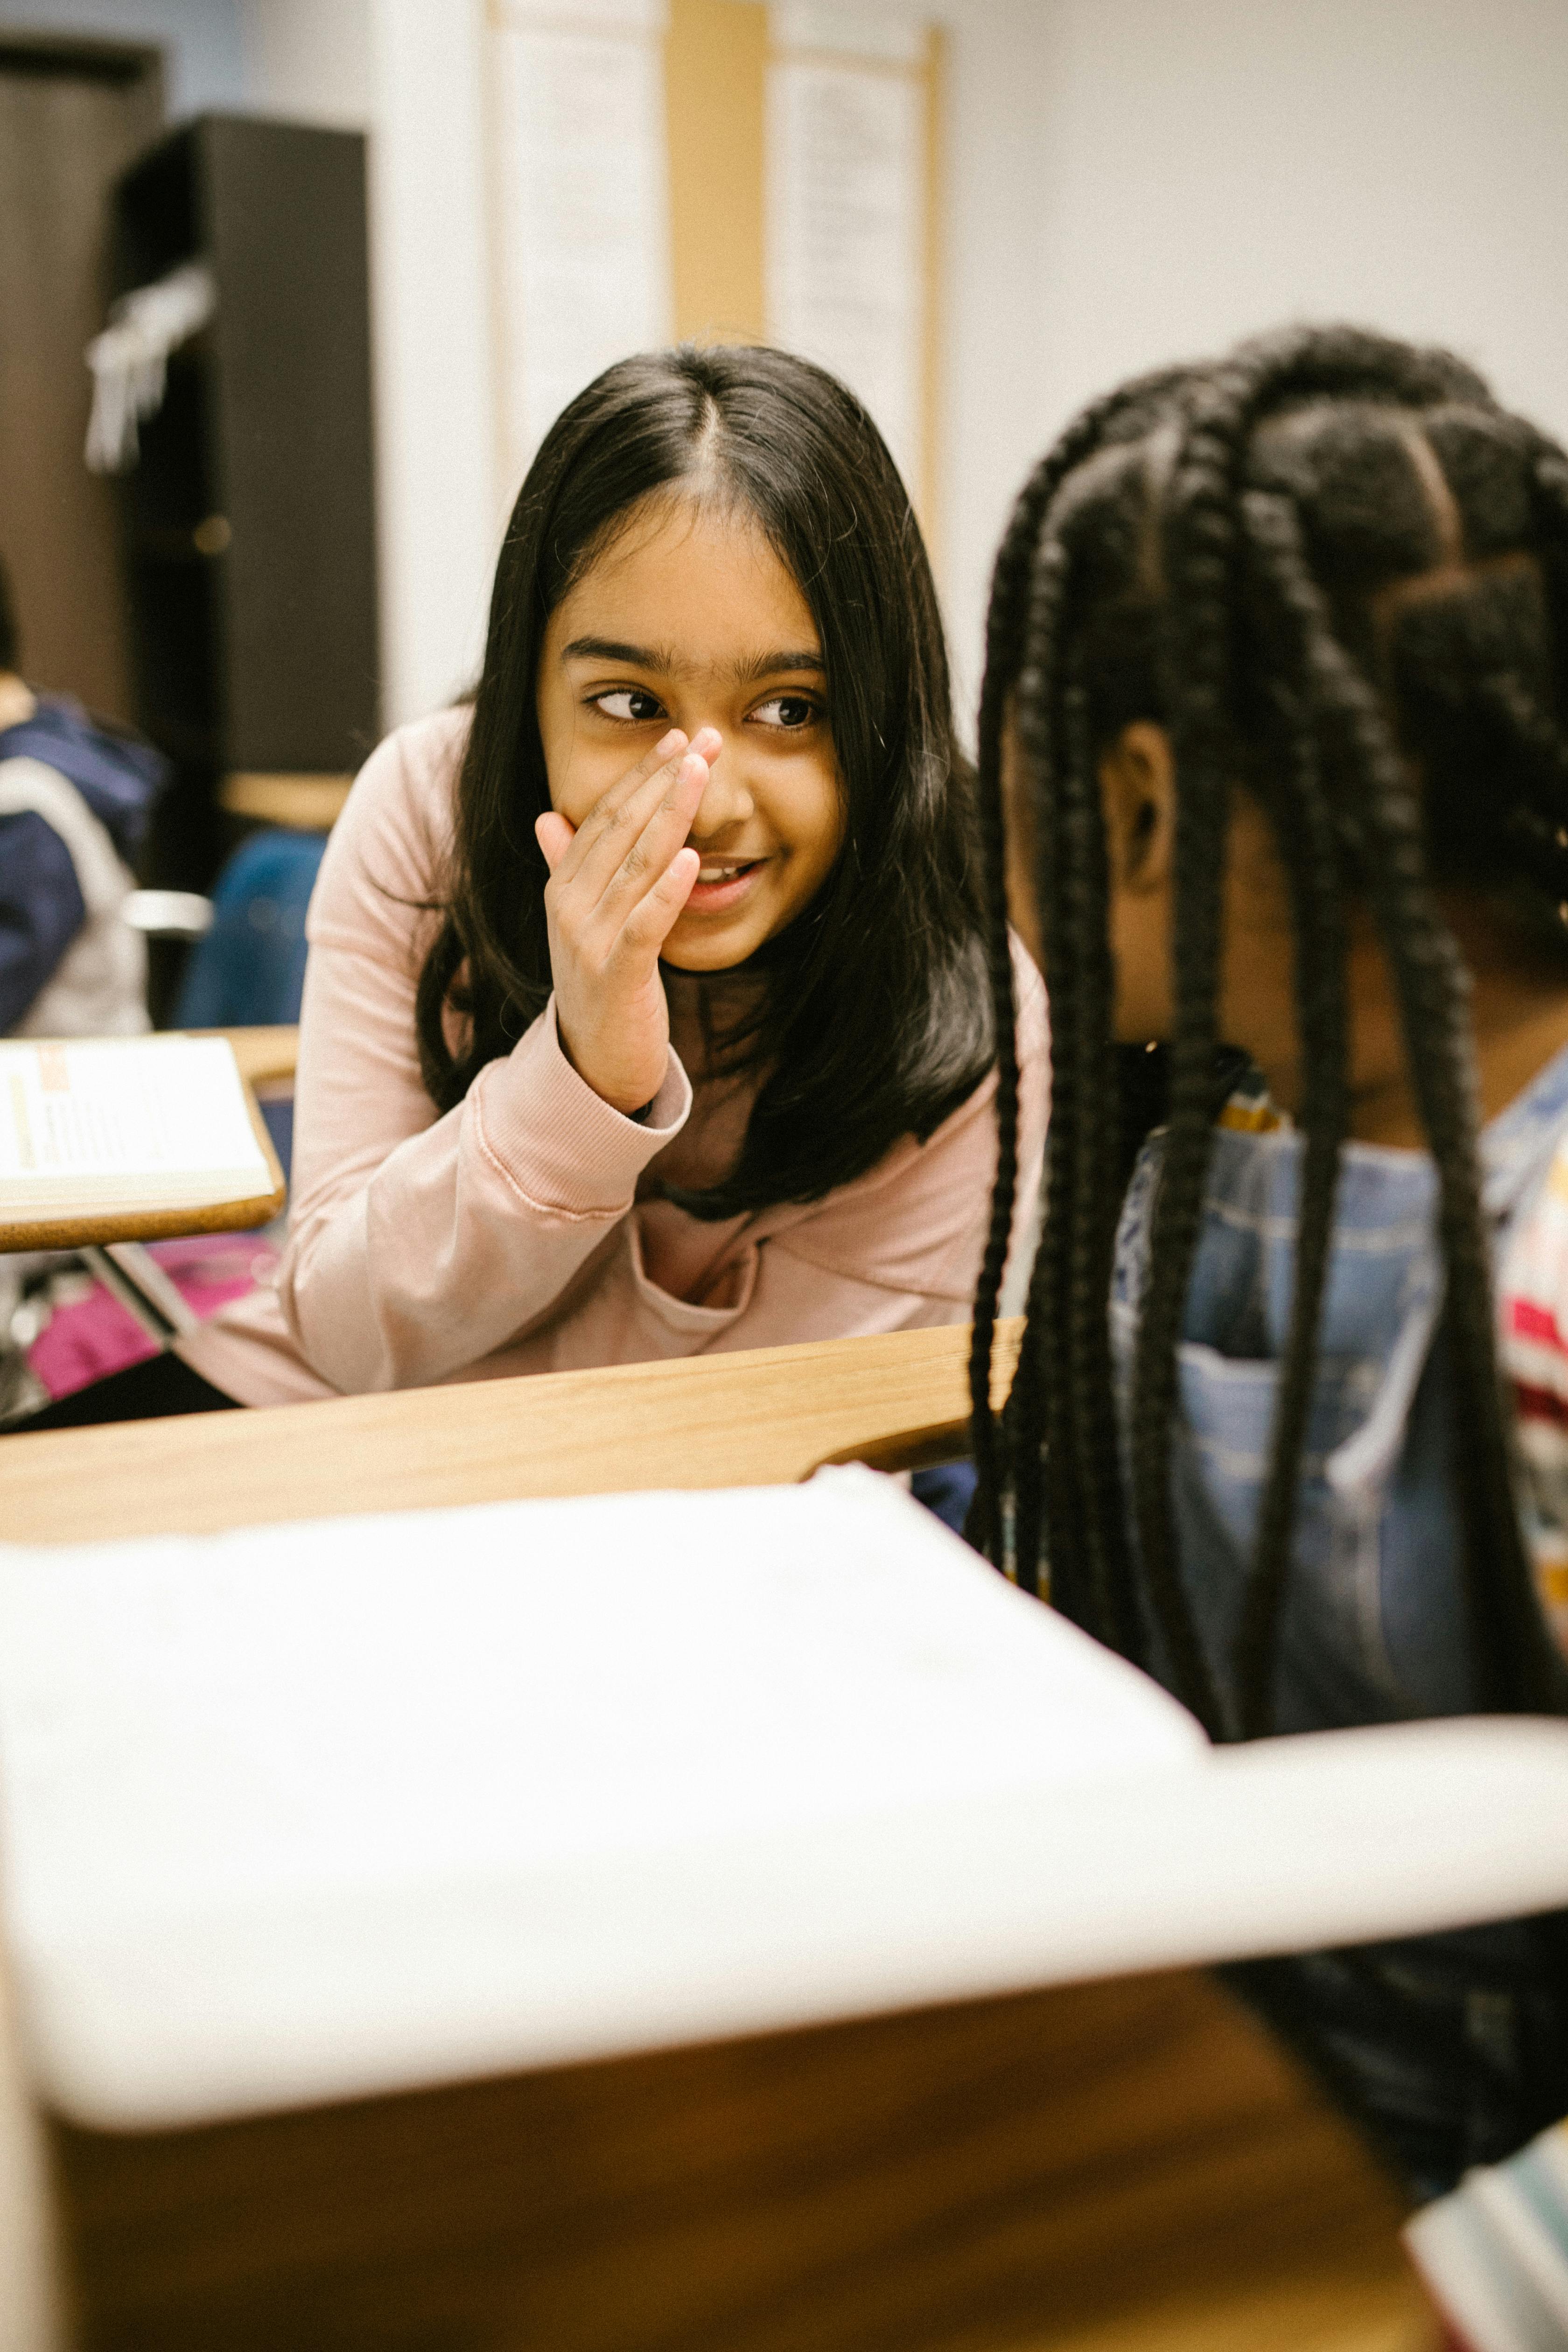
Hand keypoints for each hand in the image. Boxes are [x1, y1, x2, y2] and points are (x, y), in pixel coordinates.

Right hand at [534, 727, 716, 1114]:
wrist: (593, 1066)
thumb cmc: (600, 988)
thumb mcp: (581, 923)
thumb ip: (566, 868)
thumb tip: (547, 817)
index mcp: (563, 889)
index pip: (603, 817)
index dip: (641, 775)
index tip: (678, 739)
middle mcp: (570, 909)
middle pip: (620, 830)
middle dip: (663, 780)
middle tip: (702, 739)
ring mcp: (588, 943)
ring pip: (635, 866)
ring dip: (670, 815)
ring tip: (700, 773)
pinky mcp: (616, 977)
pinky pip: (644, 925)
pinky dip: (666, 890)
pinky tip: (691, 859)